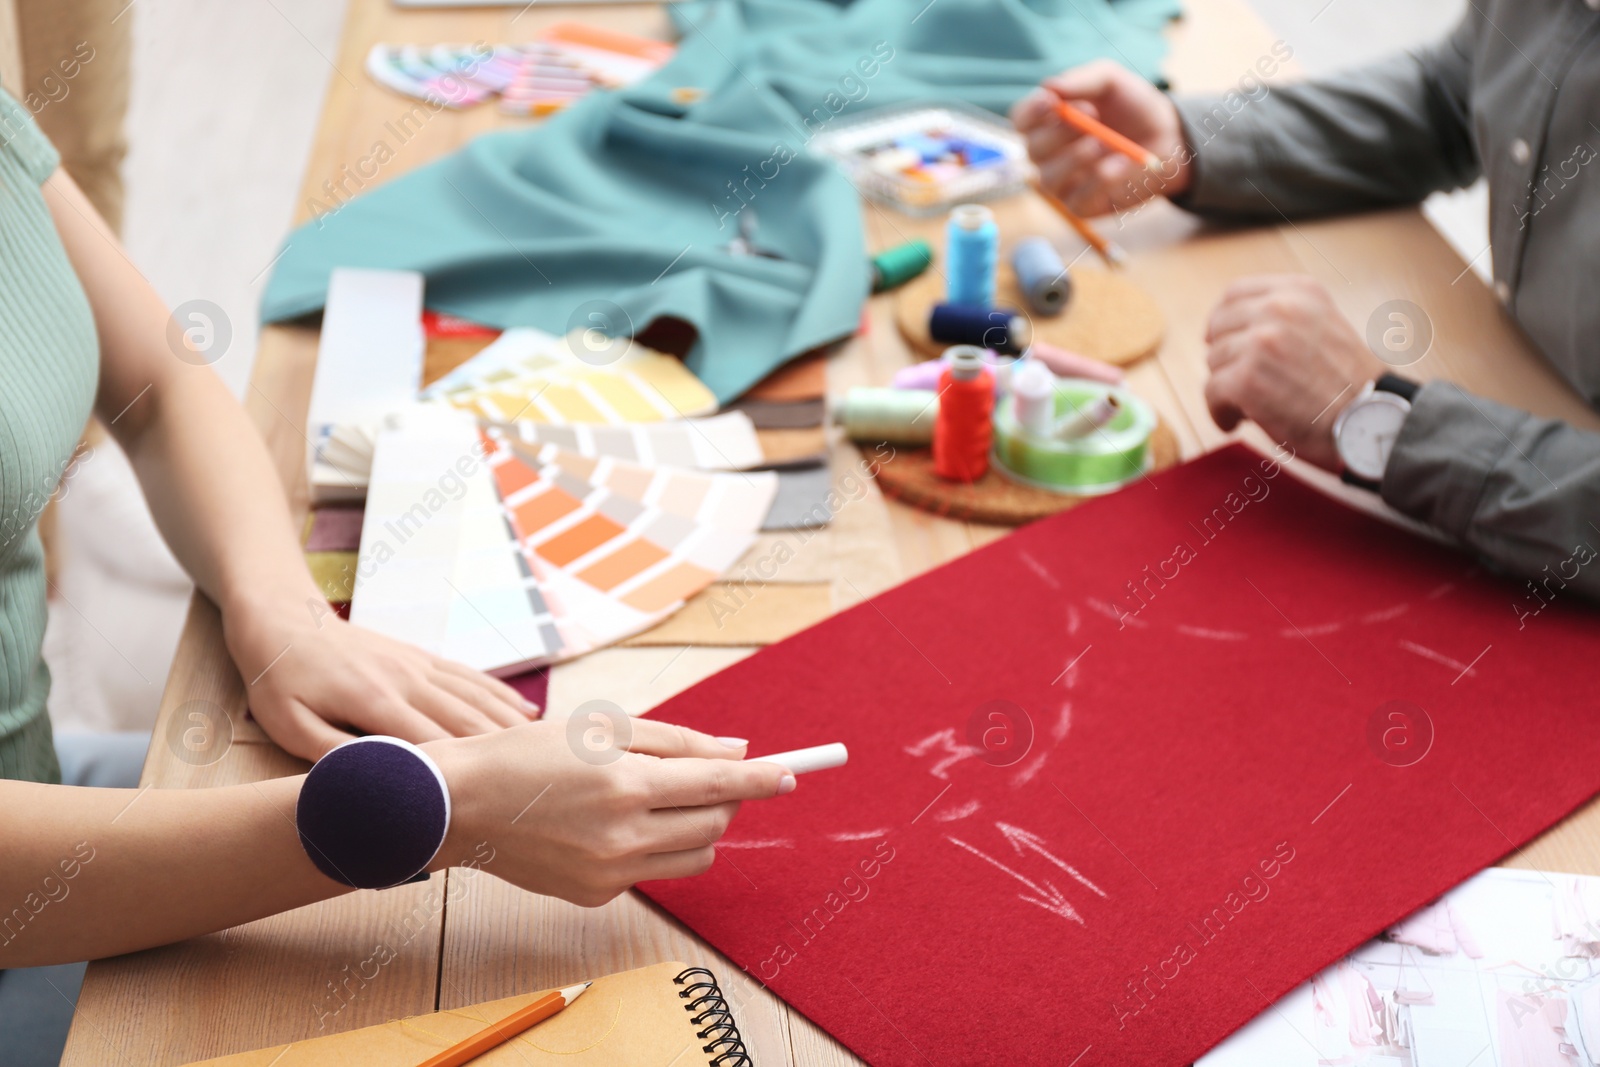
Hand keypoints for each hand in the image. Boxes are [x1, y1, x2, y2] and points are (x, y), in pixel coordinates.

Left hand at [224, 600, 535, 760]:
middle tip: (541, 785)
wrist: (283, 619)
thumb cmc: (281, 680)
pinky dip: (503, 697)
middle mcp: (409, 681)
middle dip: (505, 754)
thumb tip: (371, 782)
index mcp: (377, 702)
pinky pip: (472, 678)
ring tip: (546, 756)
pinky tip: (526, 714)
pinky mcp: (423, 658)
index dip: (467, 773)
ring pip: (479, 699)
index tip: (498, 800)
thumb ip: (330, 754)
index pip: (434, 744)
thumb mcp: (288, 724)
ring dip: (513, 727)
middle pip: (469, 723)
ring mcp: (421, 666)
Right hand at [427, 720, 794, 905]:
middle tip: (720, 777)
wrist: (459, 804)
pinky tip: (619, 823)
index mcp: (627, 785)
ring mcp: (609, 874)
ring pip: (692, 858)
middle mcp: (623, 837)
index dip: (761, 779)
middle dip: (729, 800)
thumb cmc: (528, 753)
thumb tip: (736, 749)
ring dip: (700, 828)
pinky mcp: (593, 896)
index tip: (791, 773)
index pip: (719, 786)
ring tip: (668, 799)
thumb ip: (676, 741)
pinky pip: (651, 872)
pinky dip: (654, 846)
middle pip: (714, 825)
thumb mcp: (603, 728)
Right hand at [1011, 59, 1192, 216]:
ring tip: (1103, 142)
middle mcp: (1048, 155)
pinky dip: (1099, 180)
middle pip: (1032, 149)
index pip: (1021, 120)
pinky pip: (1076, 200)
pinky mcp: (1081, 206)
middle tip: (1090, 116)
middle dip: (1058, 133)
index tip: (1051, 102)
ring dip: (1075, 158)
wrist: (1169, 138)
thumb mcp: (1111, 81)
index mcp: (1048, 122)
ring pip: (1049, 179)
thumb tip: (1047, 87)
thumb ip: (1082, 81)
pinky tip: (1120, 163)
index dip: (1030, 113)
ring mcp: (1063, 183)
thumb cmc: (1133, 106)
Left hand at [1203, 275, 1384, 470]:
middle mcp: (1279, 309)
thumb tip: (1229, 329)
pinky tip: (1237, 422)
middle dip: (1225, 358)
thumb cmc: (1350, 385)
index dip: (1222, 321)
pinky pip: (1211, 393)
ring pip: (1214, 363)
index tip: (1221, 340)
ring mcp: (1261, 343)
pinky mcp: (1246, 379)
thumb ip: (1285, 319)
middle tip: (1240, 382)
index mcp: (1300, 291)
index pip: (1235, 293)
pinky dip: (1221, 413)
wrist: (1373, 421)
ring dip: (1226, 388)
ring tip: (1250, 406)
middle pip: (1218, 329)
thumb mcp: (1325, 326)